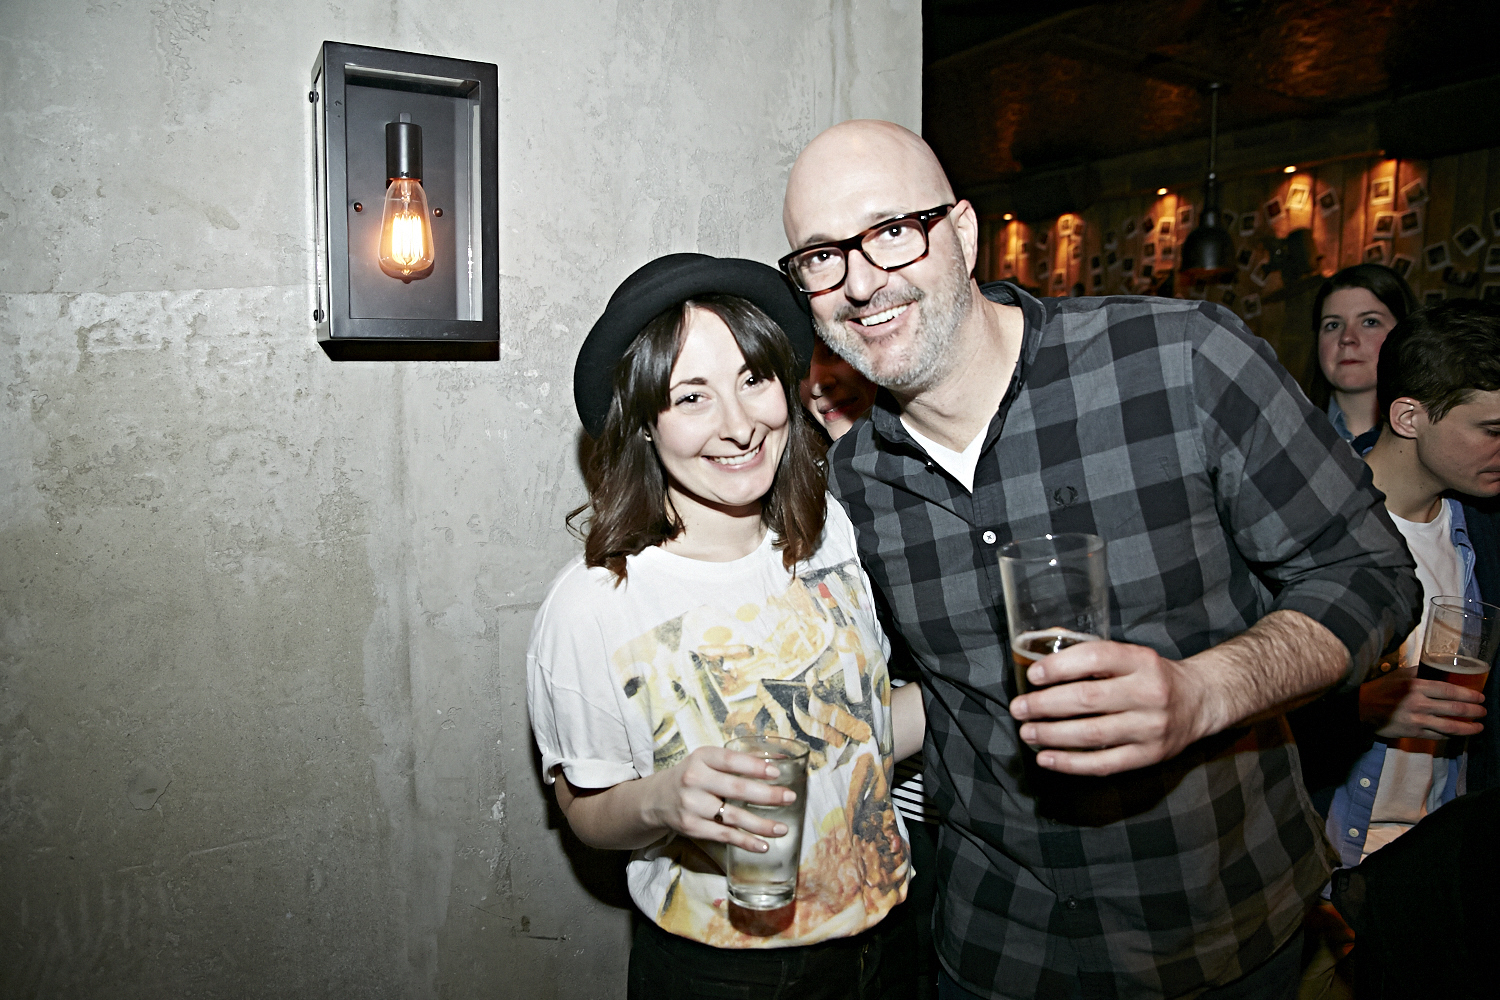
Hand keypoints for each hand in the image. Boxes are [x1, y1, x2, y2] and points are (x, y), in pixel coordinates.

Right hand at [641, 746, 796, 852]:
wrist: (655, 799)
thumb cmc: (692, 776)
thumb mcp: (708, 760)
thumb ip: (740, 760)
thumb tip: (781, 759)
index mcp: (701, 758)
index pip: (730, 761)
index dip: (754, 766)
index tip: (777, 772)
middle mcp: (694, 780)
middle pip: (736, 789)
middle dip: (766, 795)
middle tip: (789, 798)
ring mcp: (692, 805)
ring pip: (732, 817)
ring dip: (761, 824)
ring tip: (782, 828)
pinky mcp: (692, 827)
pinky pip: (724, 836)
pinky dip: (745, 841)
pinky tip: (763, 845)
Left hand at [1008, 640, 1214, 775]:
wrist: (1201, 701)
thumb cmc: (1153, 676)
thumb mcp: (1132, 655)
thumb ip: (1093, 653)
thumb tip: (1042, 647)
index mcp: (1142, 660)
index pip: (1097, 657)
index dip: (1061, 666)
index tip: (1033, 675)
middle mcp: (1149, 693)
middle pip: (1088, 699)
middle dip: (1045, 705)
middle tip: (1019, 708)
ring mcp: (1151, 728)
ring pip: (1093, 734)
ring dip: (1052, 735)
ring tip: (1027, 731)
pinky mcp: (1149, 756)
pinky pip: (1104, 764)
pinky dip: (1070, 763)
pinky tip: (1047, 759)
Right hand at [1359, 667, 1486, 739]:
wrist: (1360, 708)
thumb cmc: (1379, 688)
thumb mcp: (1399, 675)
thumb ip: (1419, 672)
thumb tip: (1436, 666)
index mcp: (1417, 686)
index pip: (1450, 691)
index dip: (1468, 695)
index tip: (1480, 697)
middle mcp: (1419, 703)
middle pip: (1454, 709)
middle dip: (1473, 711)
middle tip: (1483, 712)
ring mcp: (1417, 720)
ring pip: (1449, 726)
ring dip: (1468, 728)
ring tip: (1478, 727)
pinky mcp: (1412, 733)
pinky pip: (1437, 736)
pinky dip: (1450, 736)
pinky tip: (1458, 735)